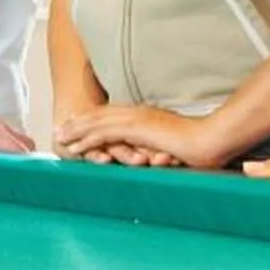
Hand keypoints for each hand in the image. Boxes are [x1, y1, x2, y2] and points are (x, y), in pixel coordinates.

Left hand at [53, 103, 226, 168]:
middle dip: (79, 122)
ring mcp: (137, 119)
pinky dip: (87, 138)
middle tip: (60, 129)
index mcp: (147, 116)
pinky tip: (74, 145)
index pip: (115, 116)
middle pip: (101, 116)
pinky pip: (105, 133)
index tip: (80, 126)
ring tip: (59, 136)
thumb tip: (156, 155)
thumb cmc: (199, 145)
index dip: (95, 121)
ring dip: (77, 129)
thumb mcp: (175, 145)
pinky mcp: (136, 129)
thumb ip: (161, 147)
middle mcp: (139, 114)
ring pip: (98, 122)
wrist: (209, 139)